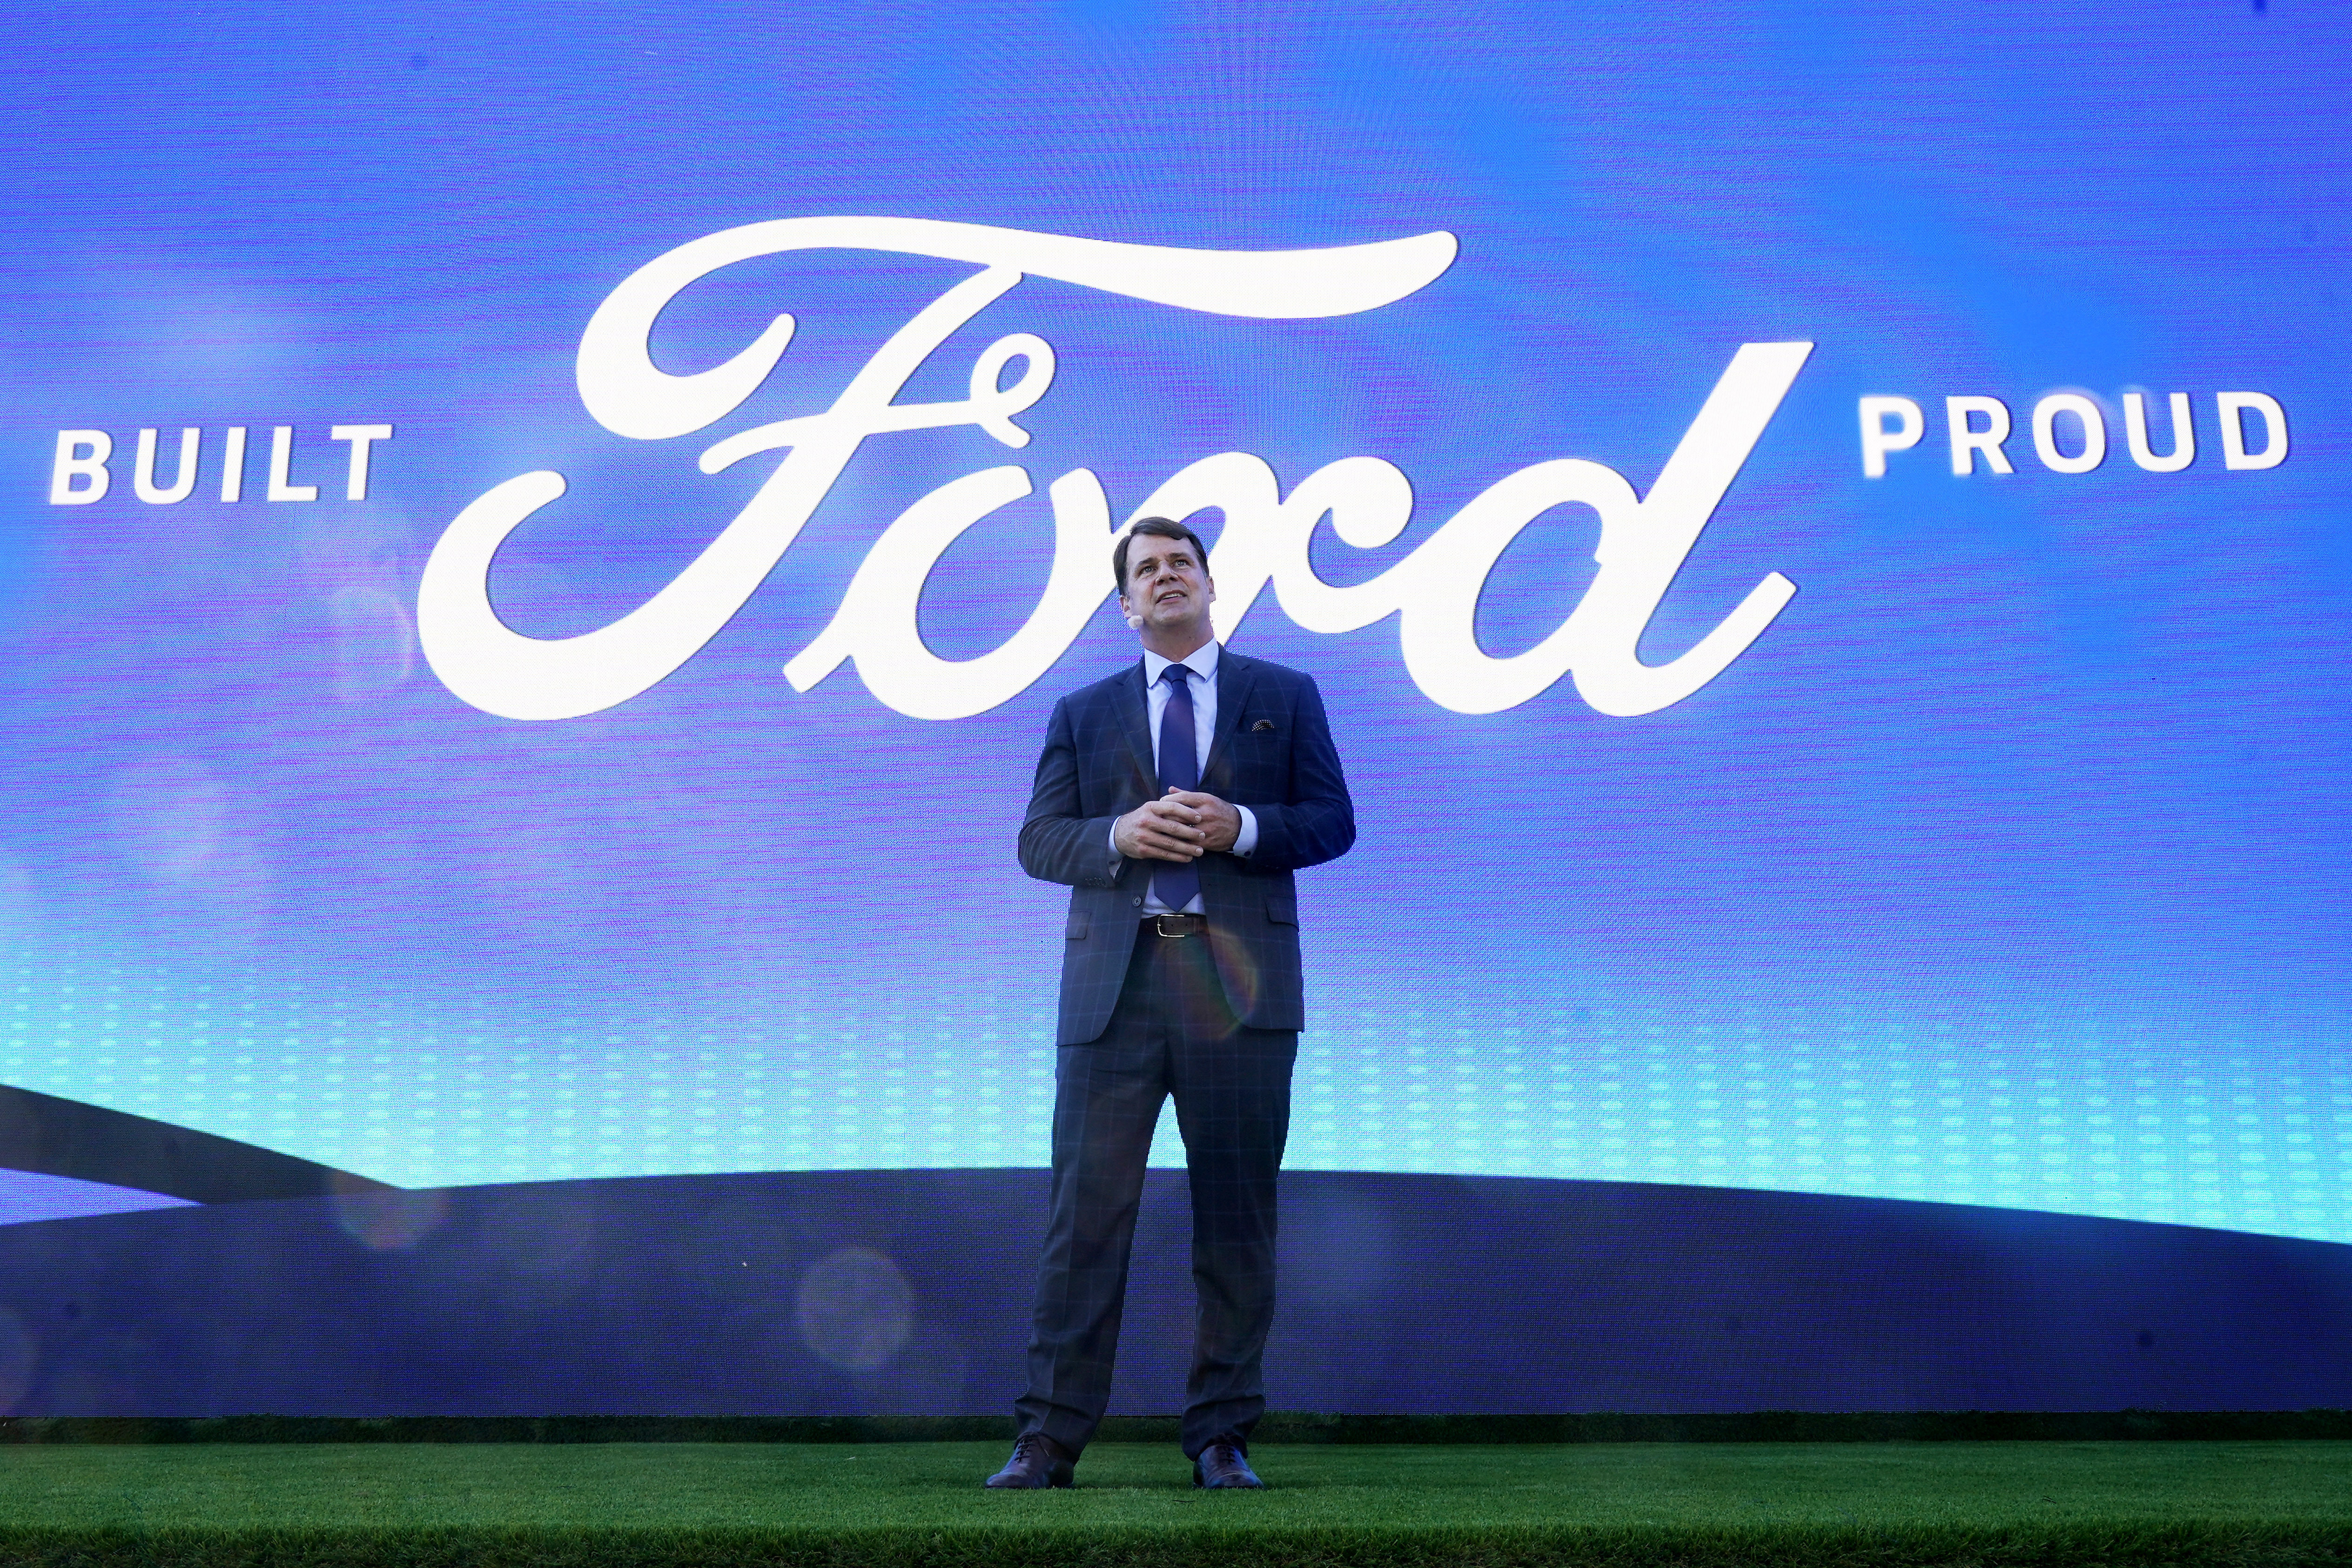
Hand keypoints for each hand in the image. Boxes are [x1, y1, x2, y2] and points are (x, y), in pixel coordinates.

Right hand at [1114, 790, 1236, 861]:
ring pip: (1170, 843)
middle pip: (1173, 827)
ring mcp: (1144, 836)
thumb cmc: (1141, 819)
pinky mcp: (1144, 850)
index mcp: (1150, 807)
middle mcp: (1146, 821)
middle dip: (1191, 833)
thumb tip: (1191, 806)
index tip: (1199, 818)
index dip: (1187, 812)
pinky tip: (1187, 858)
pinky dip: (1178, 857)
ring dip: (1187, 848)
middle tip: (1203, 835)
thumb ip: (1167, 807)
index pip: (1172, 808)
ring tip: (1199, 850)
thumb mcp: (1150, 809)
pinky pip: (1164, 854)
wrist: (1119, 833)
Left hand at [1162, 790, 1240, 852]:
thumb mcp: (1206, 798)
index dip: (1168, 800)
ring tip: (1160, 828)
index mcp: (1205, 800)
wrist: (1238, 827)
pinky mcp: (1206, 842)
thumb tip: (1170, 789)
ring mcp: (1206, 829)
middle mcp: (1205, 813)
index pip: (1182, 798)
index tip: (1160, 802)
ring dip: (1168, 830)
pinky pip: (1187, 843)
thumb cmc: (1219, 810)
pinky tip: (1170, 840)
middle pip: (1179, 815)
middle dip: (1165, 816)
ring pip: (1181, 830)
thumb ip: (1187, 794)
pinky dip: (1178, 842)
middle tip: (1156, 816)